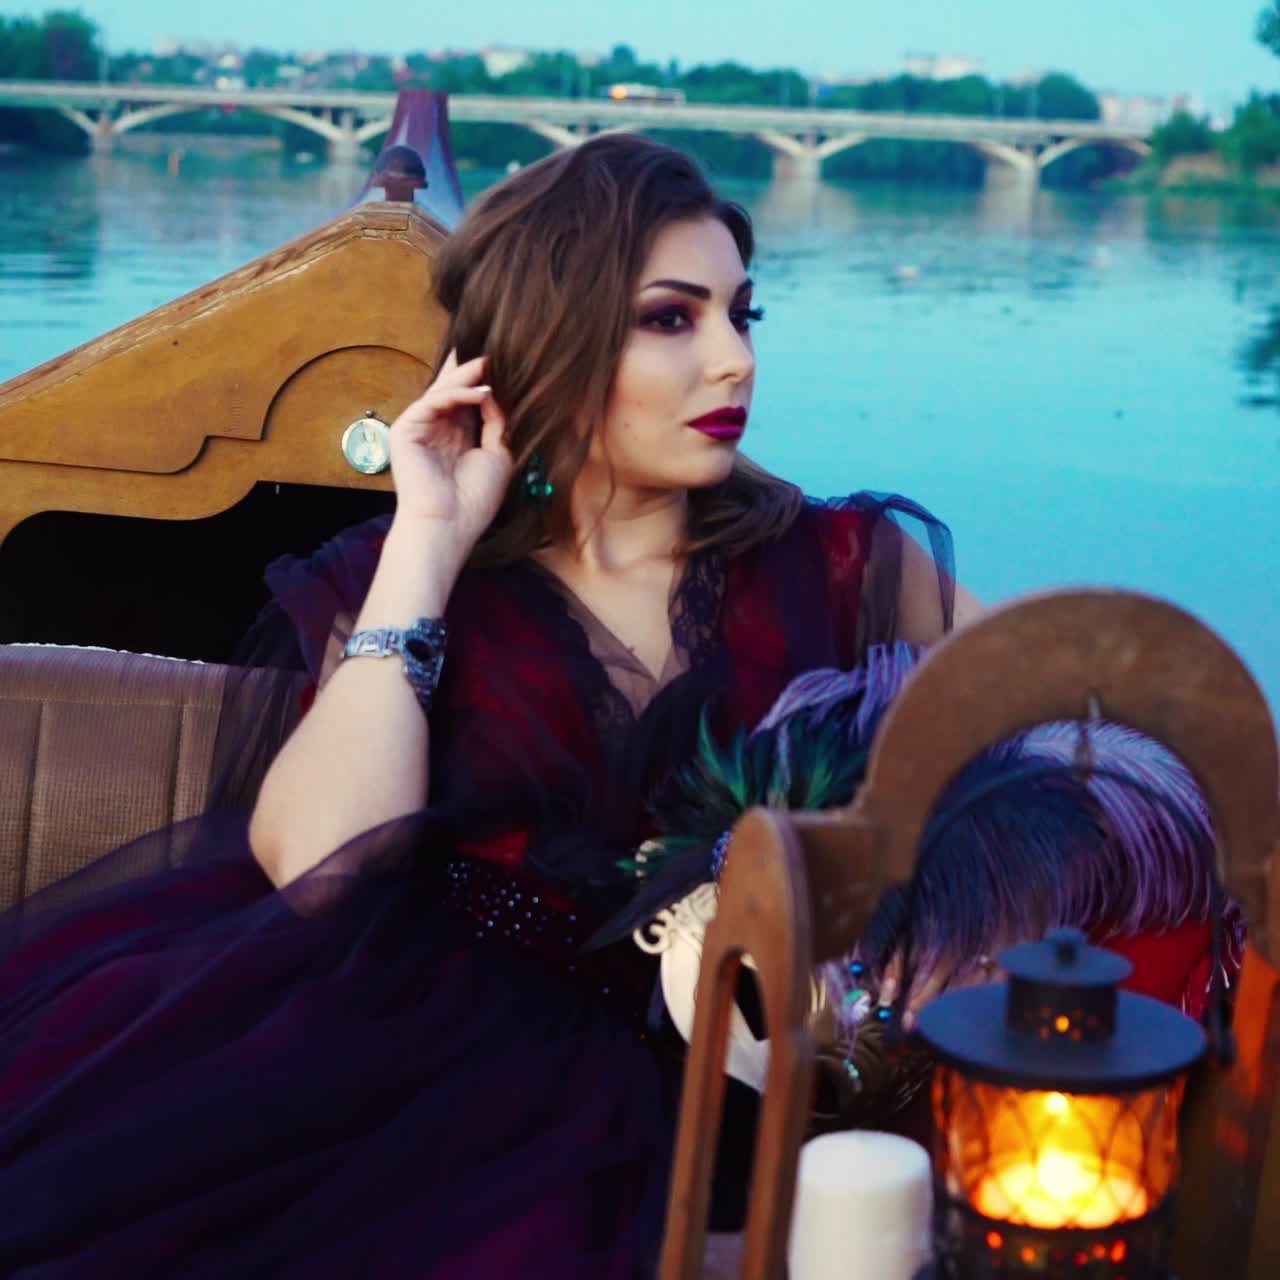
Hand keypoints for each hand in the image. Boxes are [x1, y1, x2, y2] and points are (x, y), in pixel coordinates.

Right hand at [386, 350, 513, 554]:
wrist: (448, 526)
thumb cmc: (474, 500)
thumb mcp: (498, 454)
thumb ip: (497, 421)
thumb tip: (496, 390)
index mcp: (458, 437)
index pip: (469, 401)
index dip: (485, 383)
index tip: (508, 365)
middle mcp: (437, 429)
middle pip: (454, 390)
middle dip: (474, 371)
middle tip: (495, 351)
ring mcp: (420, 428)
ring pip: (443, 391)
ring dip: (467, 376)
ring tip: (490, 363)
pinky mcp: (406, 429)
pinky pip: (433, 402)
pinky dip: (458, 394)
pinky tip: (481, 392)